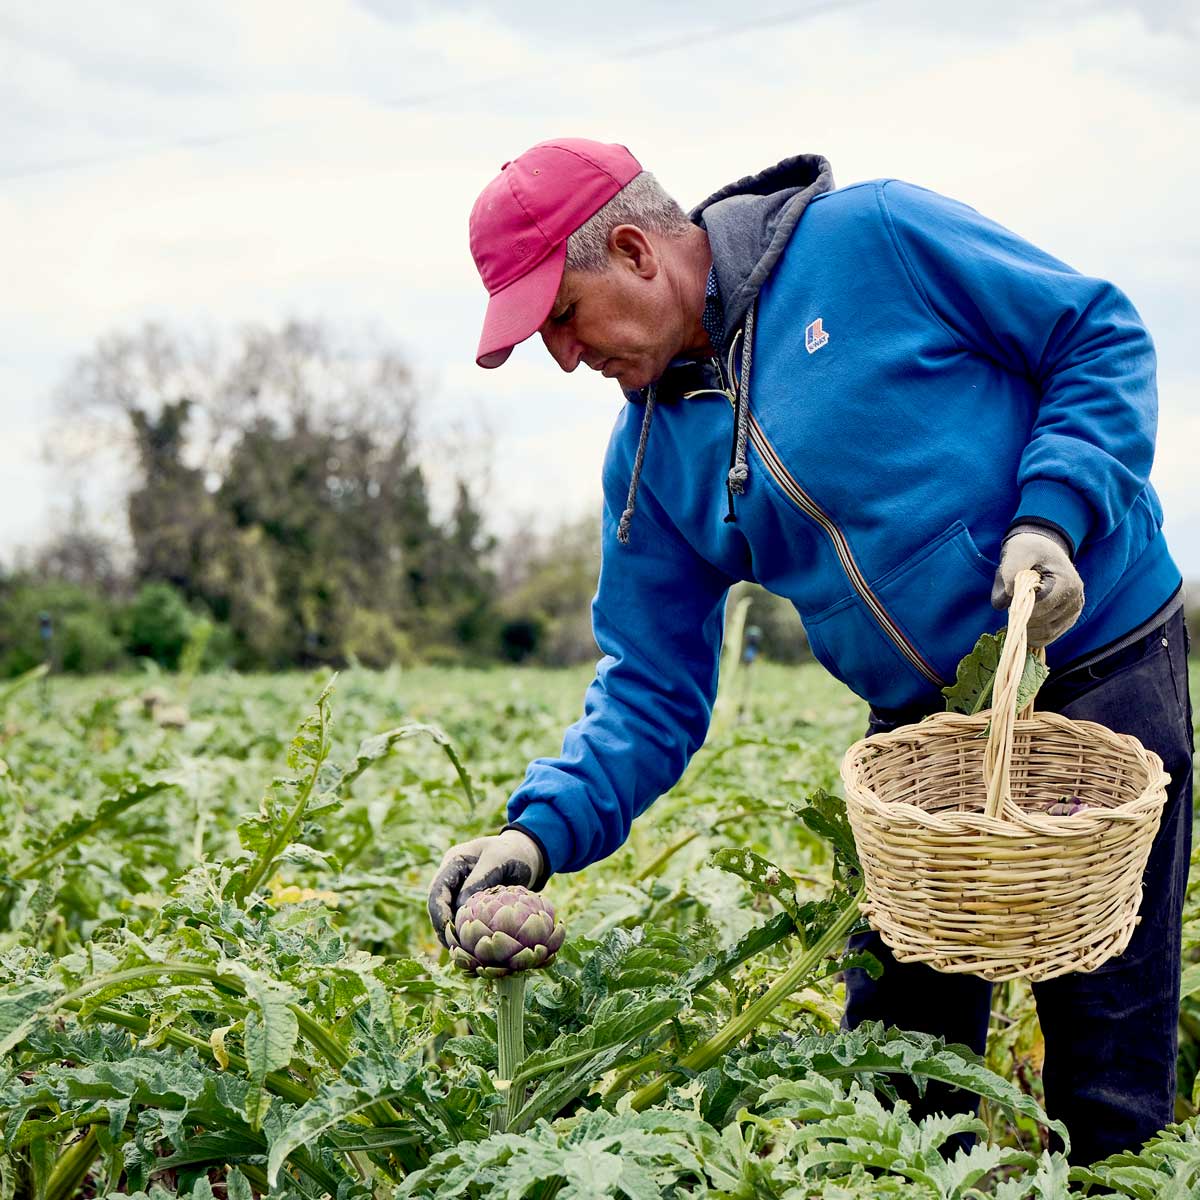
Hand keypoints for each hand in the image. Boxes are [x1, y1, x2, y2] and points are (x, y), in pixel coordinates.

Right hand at [427, 828, 544, 947]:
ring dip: (453, 934)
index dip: (439, 913)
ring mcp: (459, 890)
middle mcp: (451, 877)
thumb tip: (461, 911)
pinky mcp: (470, 903)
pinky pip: (462, 920)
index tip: (449, 932)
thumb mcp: (498, 859)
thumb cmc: (513, 852)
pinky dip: (466, 934)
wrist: (526, 854)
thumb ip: (479, 880)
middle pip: (437, 906)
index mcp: (453, 861)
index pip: (437, 890)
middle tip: (454, 949)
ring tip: (462, 953)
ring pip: (448, 916)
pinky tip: (473, 949)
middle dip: (443, 928)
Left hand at [990, 525, 1083, 645]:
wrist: (1043, 548)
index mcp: (1067, 583)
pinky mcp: (1068, 620)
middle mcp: (1076, 600)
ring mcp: (1073, 612)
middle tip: (1011, 603)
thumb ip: (1008, 576)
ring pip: (1046, 634)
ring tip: (1017, 610)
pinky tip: (1023, 622)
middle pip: (1043, 623)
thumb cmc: (1029, 549)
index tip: (1011, 598)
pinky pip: (1049, 636)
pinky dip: (1032, 634)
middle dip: (1021, 617)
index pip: (1041, 607)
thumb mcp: (1016, 553)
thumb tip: (1002, 604)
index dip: (1021, 607)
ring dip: (1025, 628)